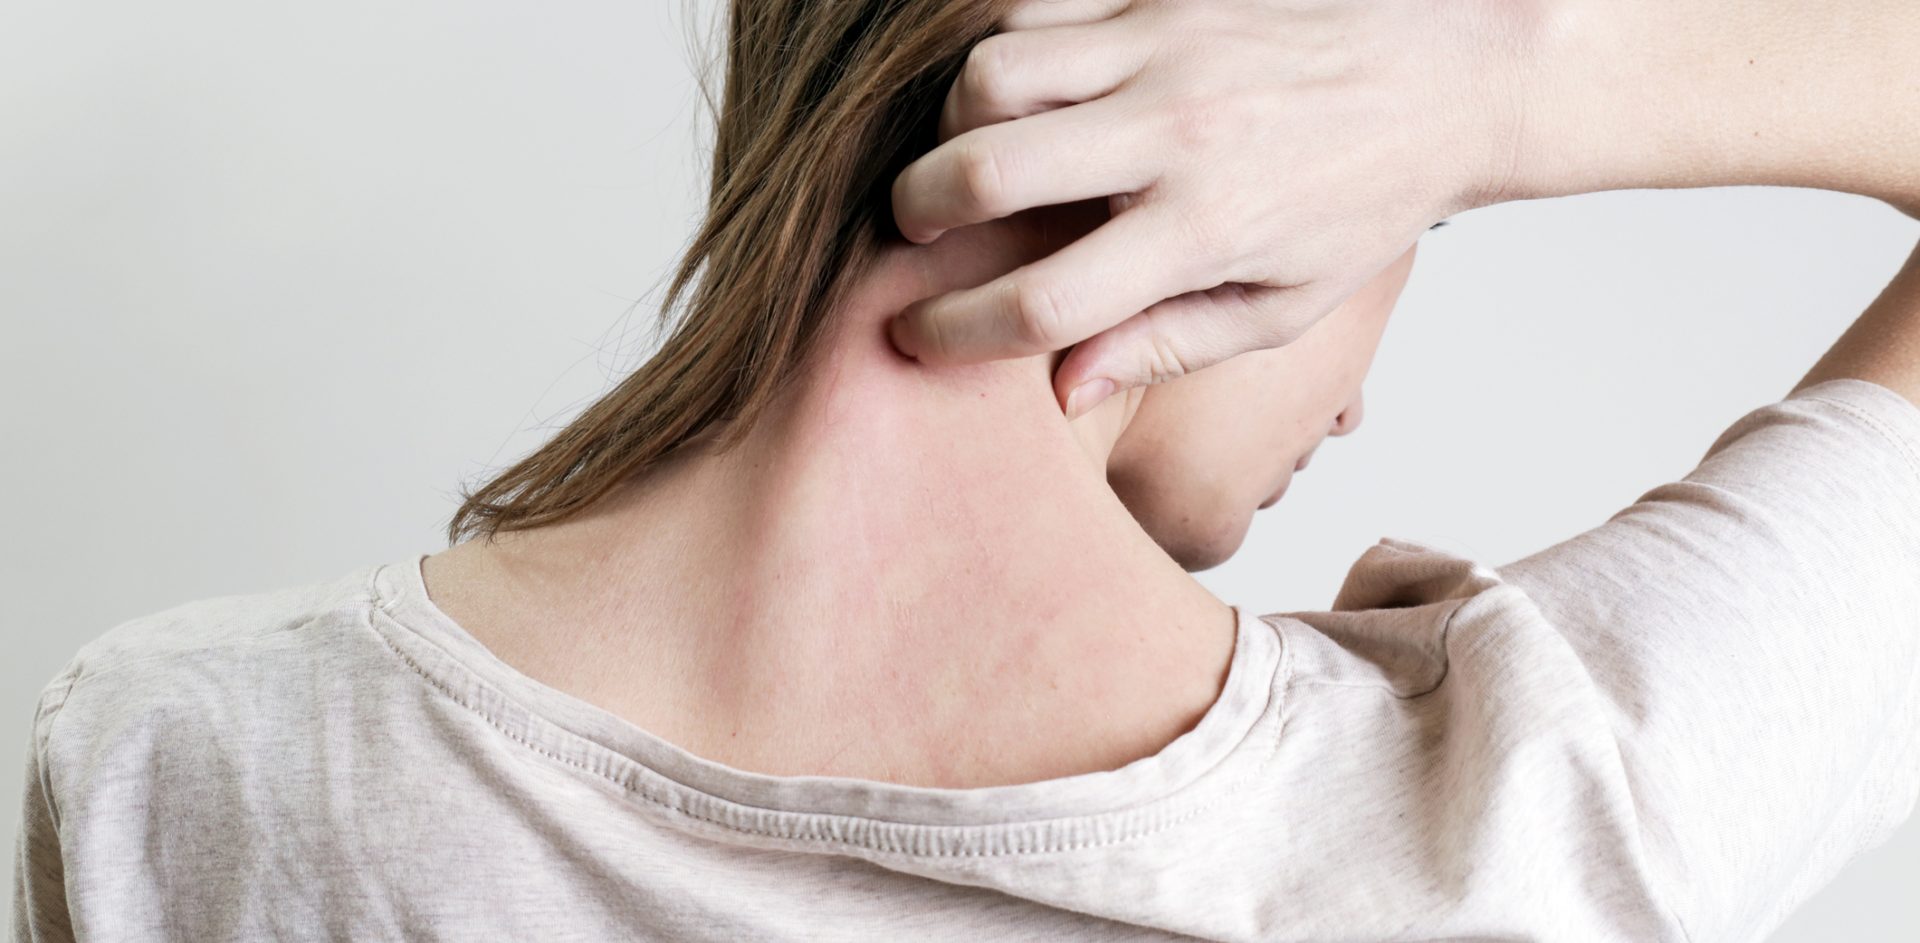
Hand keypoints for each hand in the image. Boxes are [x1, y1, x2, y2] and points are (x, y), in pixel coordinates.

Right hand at [887, 0, 1544, 416]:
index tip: (917, 336)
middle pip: (985, 172)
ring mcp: (1165, 49)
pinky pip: (1031, 7)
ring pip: (990, 75)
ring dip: (949, 125)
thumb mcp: (1282, 306)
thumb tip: (1061, 390)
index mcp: (1206, 231)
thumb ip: (1166, 347)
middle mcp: (1176, 135)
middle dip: (916, 214)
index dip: (956, 330)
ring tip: (967, 156)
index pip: (1044, 300)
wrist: (1449, 77)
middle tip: (914, 232)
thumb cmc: (1363, 202)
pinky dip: (997, 52)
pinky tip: (1013, 94)